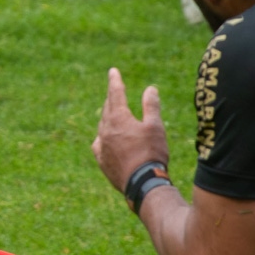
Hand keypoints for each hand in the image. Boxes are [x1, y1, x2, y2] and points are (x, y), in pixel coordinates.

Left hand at [91, 67, 169, 191]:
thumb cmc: (151, 153)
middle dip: (112, 98)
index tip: (112, 71)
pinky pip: (99, 143)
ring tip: (112, 113)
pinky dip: (103, 137)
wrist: (142, 184)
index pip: (115, 94)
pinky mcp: (101, 160)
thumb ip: (151, 106)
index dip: (115, 81)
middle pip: (107, 109)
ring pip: (102, 126)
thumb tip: (150, 89)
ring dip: (108, 117)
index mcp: (118, 118)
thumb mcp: (155, 126)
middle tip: (115, 91)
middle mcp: (105, 130)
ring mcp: (102, 146)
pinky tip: (104, 139)